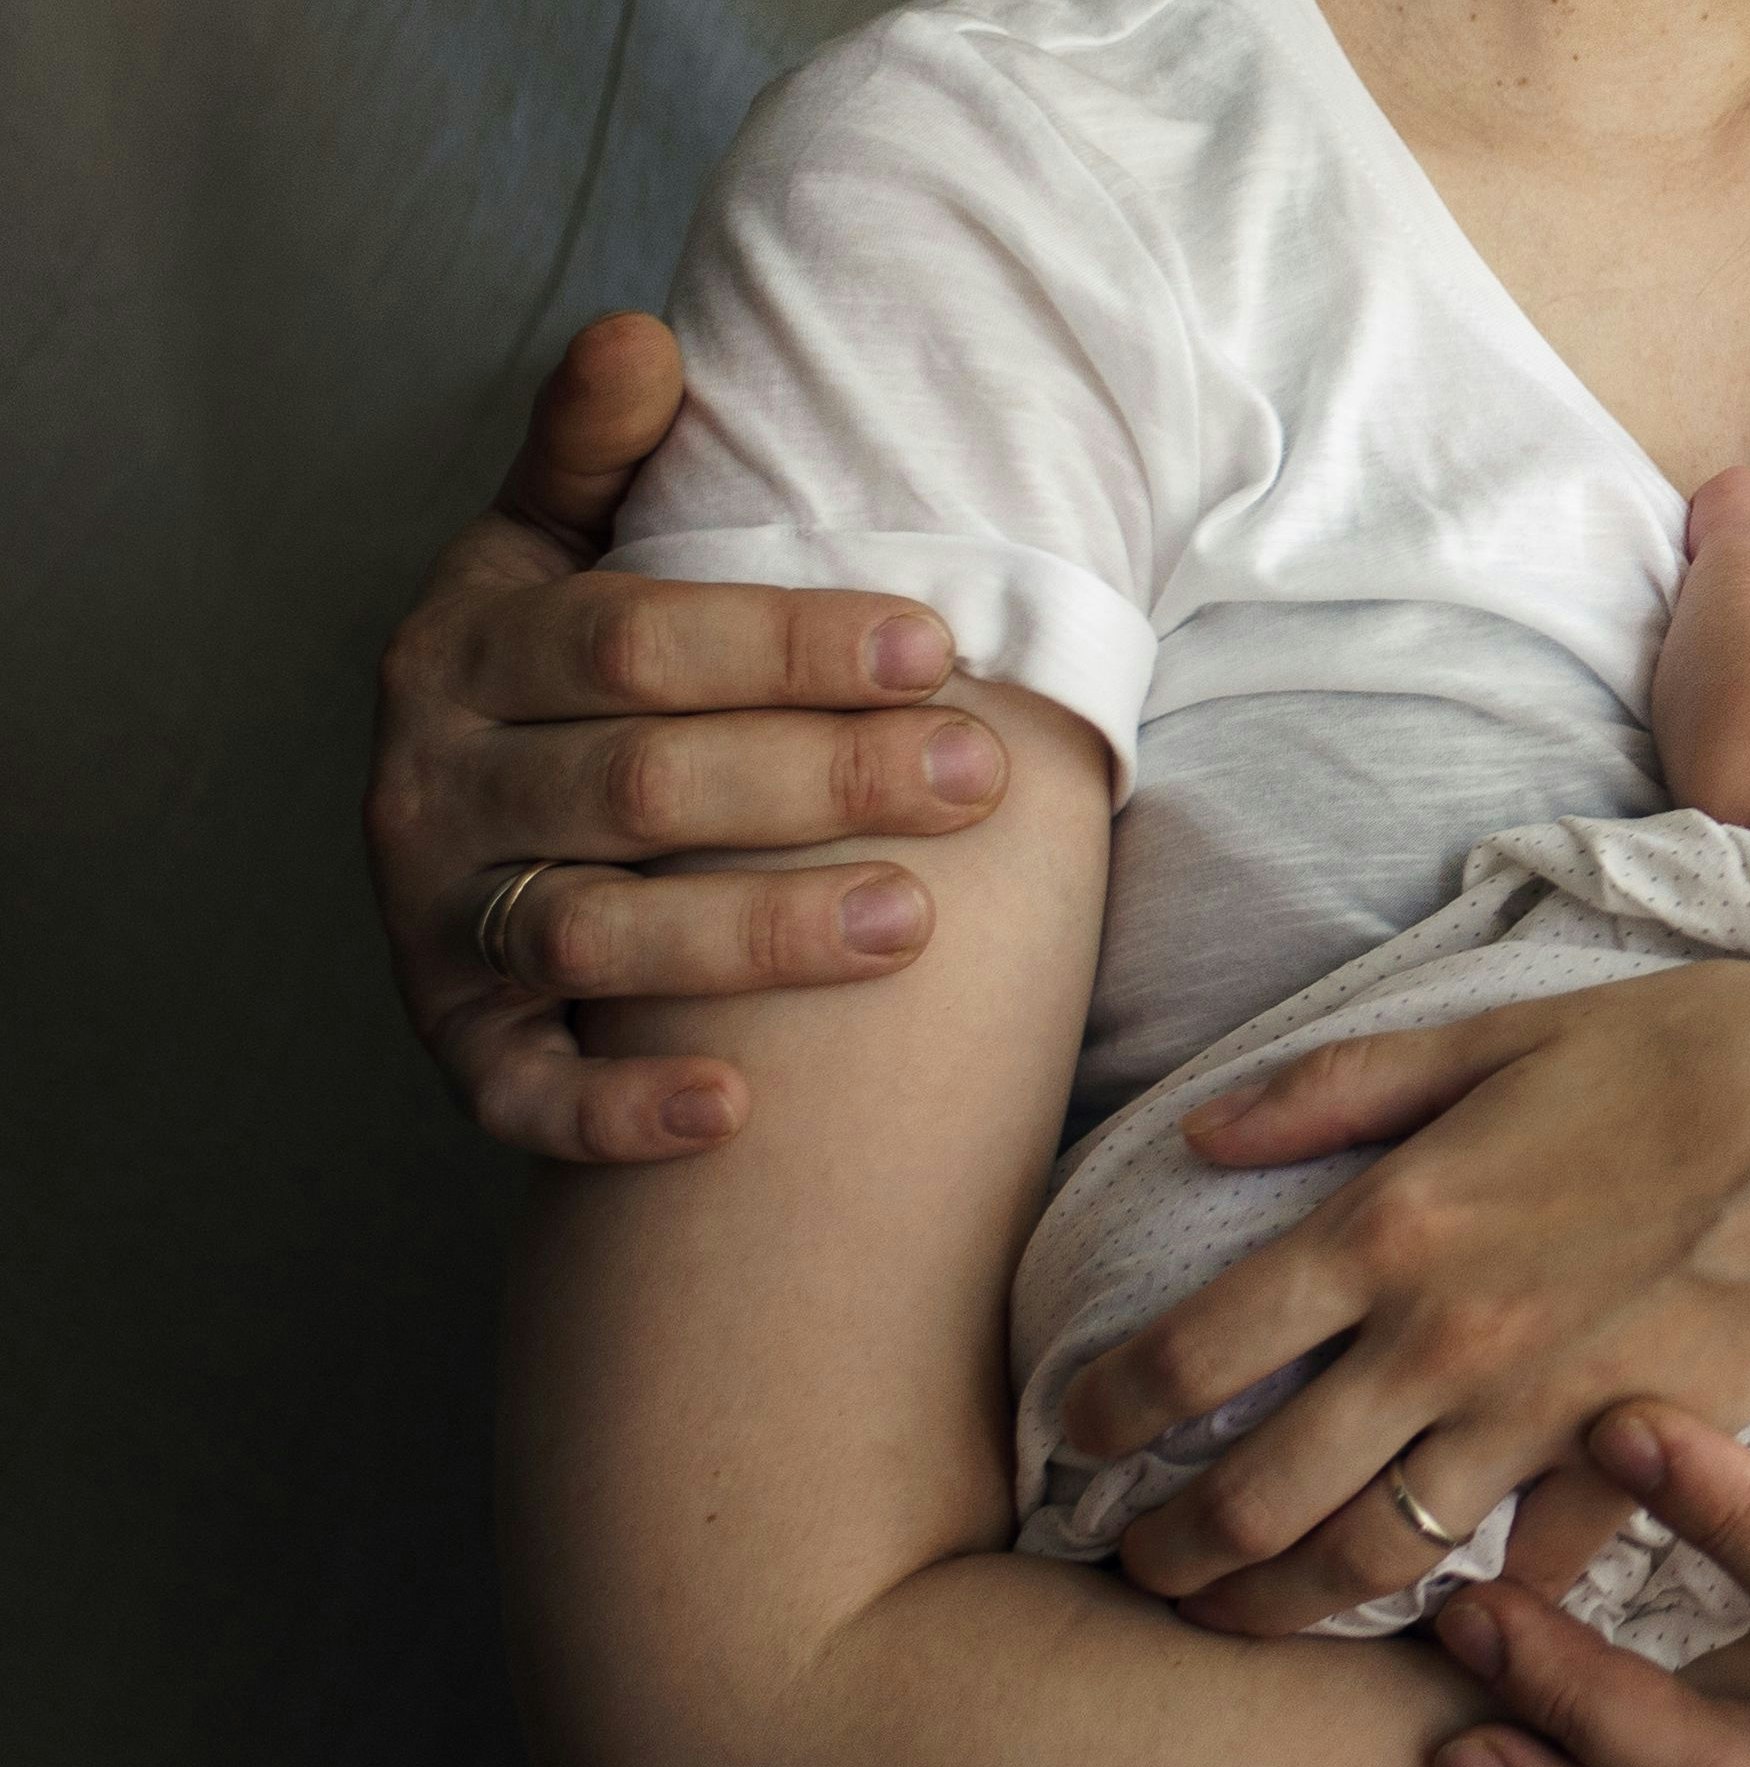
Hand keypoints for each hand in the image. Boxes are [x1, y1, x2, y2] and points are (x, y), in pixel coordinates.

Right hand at [365, 312, 1001, 1159]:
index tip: (943, 642)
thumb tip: (645, 337)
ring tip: (913, 921)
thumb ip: (594, 455)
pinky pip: (519, 1096)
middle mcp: (432, 784)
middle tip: (982, 779)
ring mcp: (436, 920)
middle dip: (823, 778)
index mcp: (465, 648)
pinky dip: (616, 1112)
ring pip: (597, 934)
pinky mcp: (453, 1042)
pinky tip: (734, 1113)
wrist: (452, 829)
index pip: (641, 640)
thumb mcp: (548, 552)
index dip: (791, 641)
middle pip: (643, 784)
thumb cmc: (550, 679)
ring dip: (755, 932)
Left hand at [1059, 963, 1749, 1636]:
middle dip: (1175, 1554)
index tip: (1076, 1439)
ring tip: (1234, 1622)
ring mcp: (1536, 1421)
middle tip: (1133, 1575)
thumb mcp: (1500, 1030)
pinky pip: (1529, 1571)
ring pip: (1370, 1561)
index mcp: (1391, 1225)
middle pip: (1259, 1495)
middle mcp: (1441, 1345)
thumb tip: (1202, 1128)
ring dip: (1282, 1608)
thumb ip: (1342, 1085)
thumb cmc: (1697, 1052)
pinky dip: (1477, 1608)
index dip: (1113, 1411)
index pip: (1197, 1349)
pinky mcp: (1632, 1464)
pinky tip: (1438, 1618)